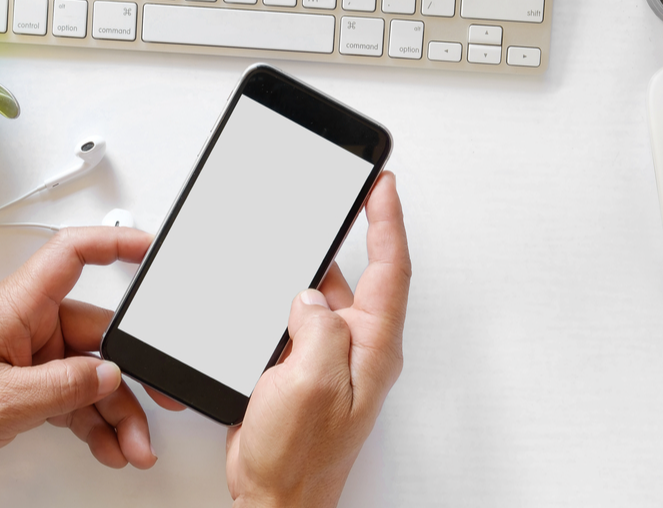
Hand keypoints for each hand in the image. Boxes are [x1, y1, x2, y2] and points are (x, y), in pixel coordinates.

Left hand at [0, 227, 175, 467]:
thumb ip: (61, 387)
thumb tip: (108, 376)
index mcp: (13, 308)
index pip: (72, 256)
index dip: (115, 244)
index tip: (152, 248)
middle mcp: (23, 327)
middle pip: (98, 335)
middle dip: (132, 375)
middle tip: (163, 394)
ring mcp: (25, 360)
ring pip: (91, 377)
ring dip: (118, 414)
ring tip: (133, 445)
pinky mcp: (25, 389)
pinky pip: (74, 399)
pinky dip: (96, 425)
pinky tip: (110, 445)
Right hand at [226, 172, 410, 507]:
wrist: (276, 495)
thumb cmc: (301, 457)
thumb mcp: (312, 384)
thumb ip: (318, 329)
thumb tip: (310, 296)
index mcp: (373, 346)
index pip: (391, 268)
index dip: (388, 222)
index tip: (382, 186)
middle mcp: (358, 347)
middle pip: (361, 274)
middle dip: (351, 234)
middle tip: (342, 197)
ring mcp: (331, 355)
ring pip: (324, 294)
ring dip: (309, 269)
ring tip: (293, 243)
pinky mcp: (305, 364)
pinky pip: (300, 317)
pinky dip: (285, 298)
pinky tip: (271, 290)